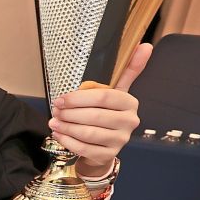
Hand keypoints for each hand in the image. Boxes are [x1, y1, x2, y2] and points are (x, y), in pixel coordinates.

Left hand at [49, 42, 151, 176]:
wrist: (104, 144)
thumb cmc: (105, 112)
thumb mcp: (114, 91)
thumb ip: (128, 69)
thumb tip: (145, 45)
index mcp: (130, 103)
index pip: (104, 97)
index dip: (79, 98)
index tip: (61, 98)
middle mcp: (129, 122)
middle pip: (94, 116)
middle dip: (70, 113)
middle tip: (55, 110)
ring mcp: (120, 140)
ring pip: (88, 133)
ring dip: (66, 127)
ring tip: (53, 122)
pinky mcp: (108, 155)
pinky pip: (84, 148)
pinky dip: (67, 141)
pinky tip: (58, 134)